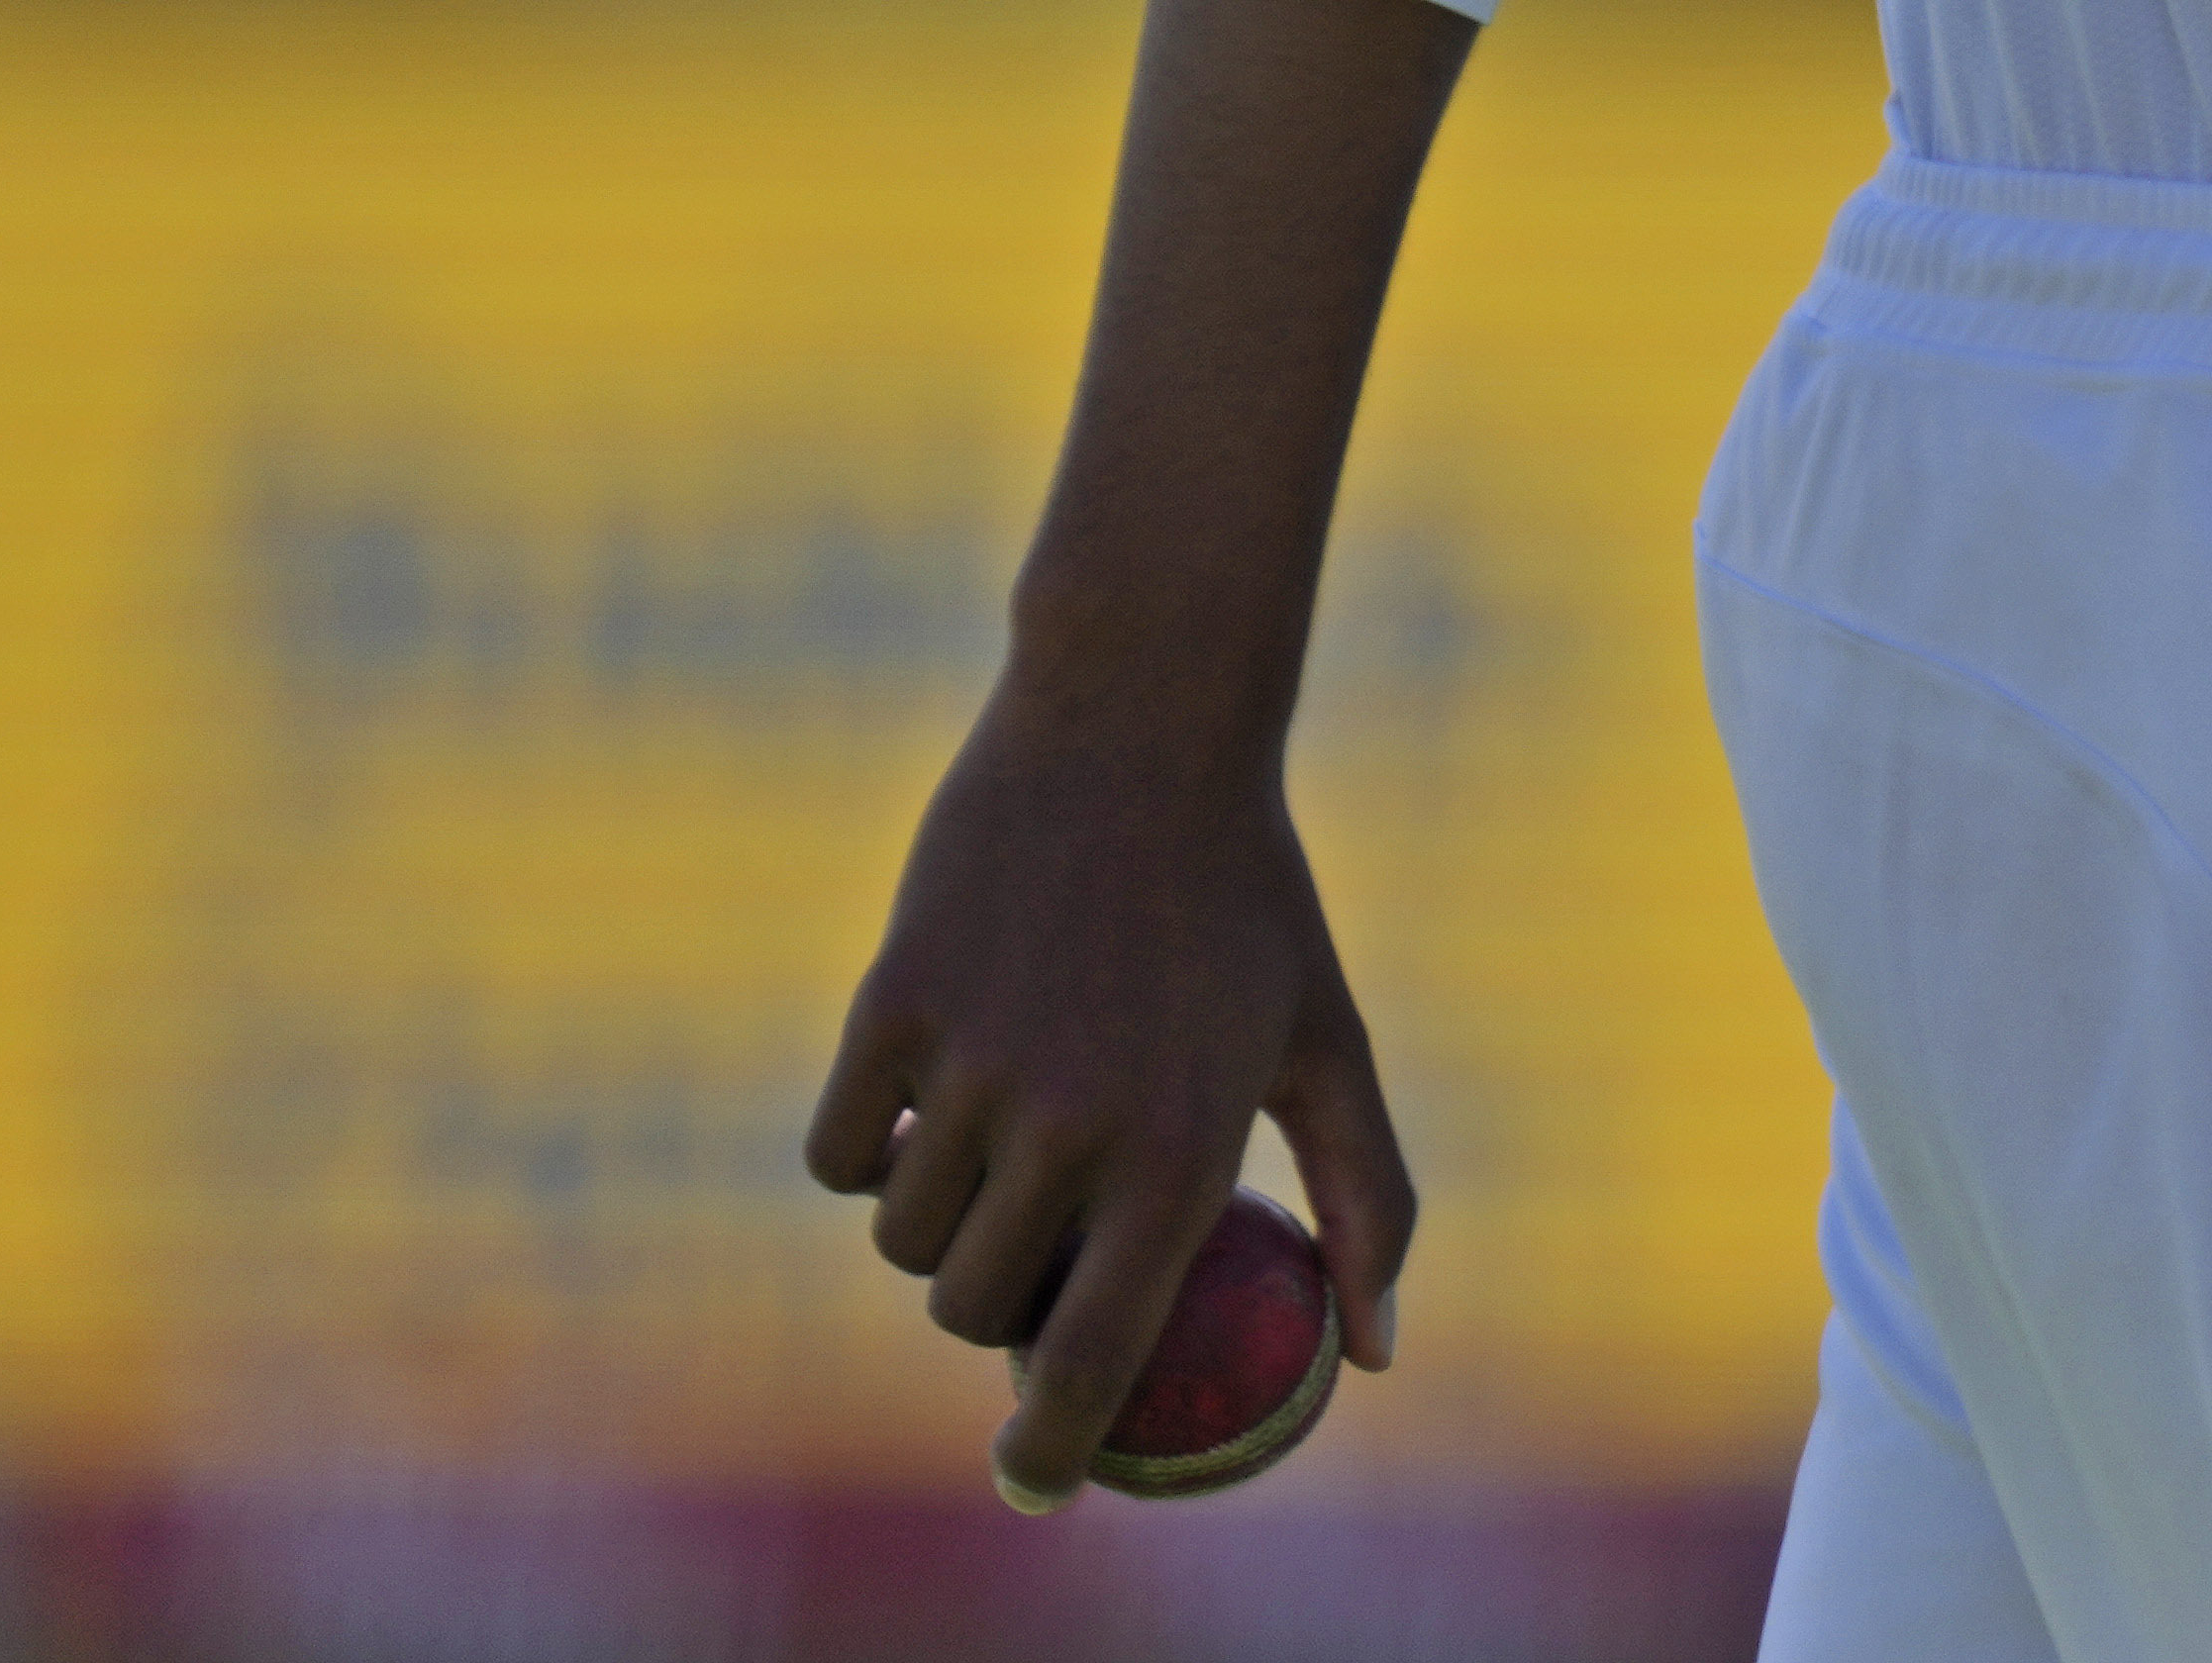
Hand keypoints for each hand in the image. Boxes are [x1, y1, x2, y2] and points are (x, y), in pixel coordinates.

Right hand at [801, 671, 1419, 1509]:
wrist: (1141, 727)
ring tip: (999, 1134)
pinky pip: (838, 1154)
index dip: (1047, 1453)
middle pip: (977, 1311)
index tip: (1031, 1485)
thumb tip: (1372, 1358)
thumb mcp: (1326, 1038)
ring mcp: (974, 1068)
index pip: (1088, 1364)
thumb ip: (1364, 1200)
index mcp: (1182, 1154)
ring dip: (938, 1220)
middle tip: (1036, 1239)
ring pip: (906, 1240)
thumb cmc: (1246, 895)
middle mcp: (1073, 1126)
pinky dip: (868, 1147)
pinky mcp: (890, 1007)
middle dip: (998, 1303)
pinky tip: (926, 1091)